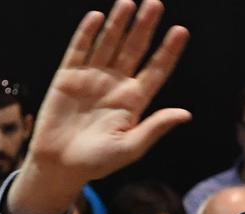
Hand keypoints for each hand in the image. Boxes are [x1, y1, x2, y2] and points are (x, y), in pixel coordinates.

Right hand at [6, 0, 189, 213]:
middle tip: (156, 3)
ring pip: (109, 44)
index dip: (168, 51)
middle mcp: (116, 84)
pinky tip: (98, 17)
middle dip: (145, 27)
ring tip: (129, 3)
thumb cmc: (98, 162)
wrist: (60, 166)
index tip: (181, 31)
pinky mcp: (68, 77)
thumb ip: (155, 128)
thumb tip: (185, 114)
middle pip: (135, 49)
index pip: (157, 70)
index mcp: (135, 100)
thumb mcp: (130, 147)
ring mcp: (92, 78)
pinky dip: (87, 33)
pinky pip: (79, 50)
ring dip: (119, 23)